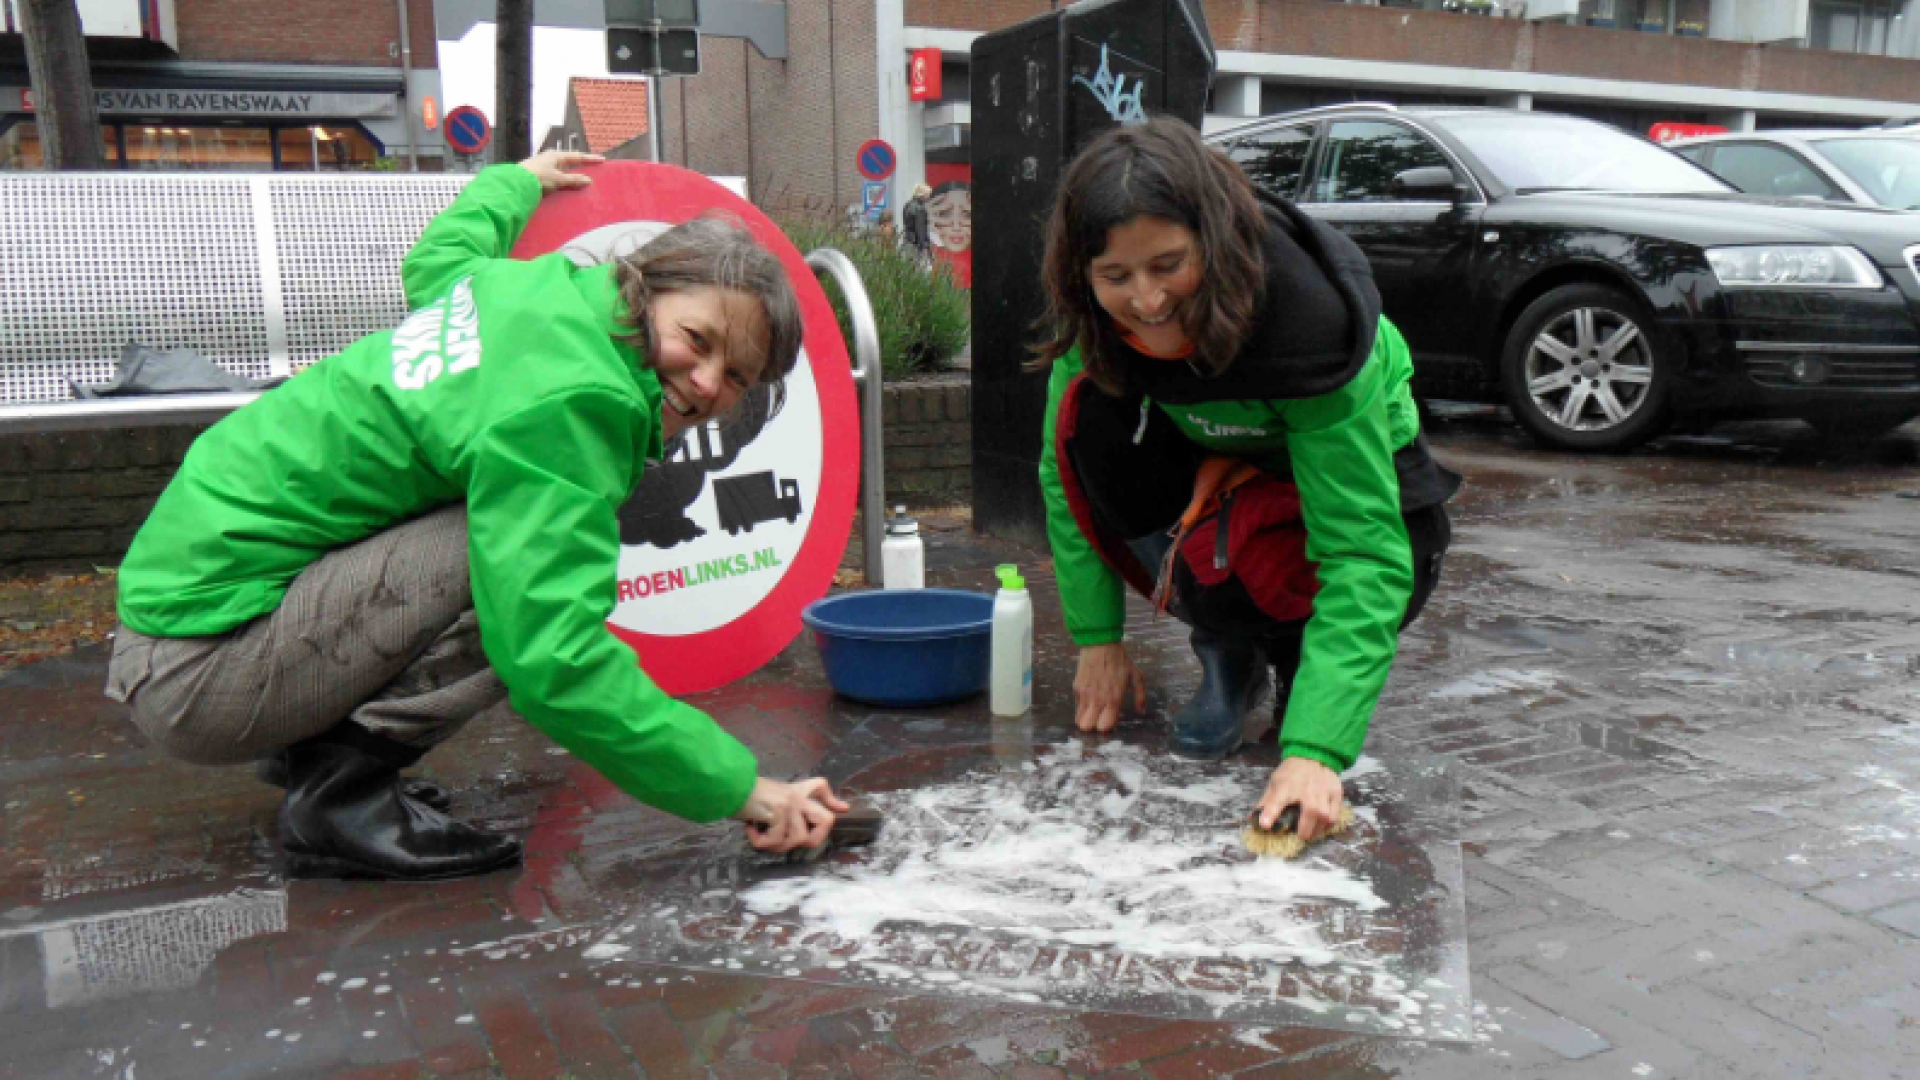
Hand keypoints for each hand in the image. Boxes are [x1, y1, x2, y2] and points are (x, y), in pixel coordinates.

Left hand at [517, 151, 604, 192]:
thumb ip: (573, 179)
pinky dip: (564, 180)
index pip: (577, 156)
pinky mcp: (539, 174)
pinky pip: (556, 176)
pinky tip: (566, 185)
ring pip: (562, 170)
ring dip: (572, 174)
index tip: (602, 160)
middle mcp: (550, 158)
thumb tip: (588, 180)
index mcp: (556, 155)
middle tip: (592, 168)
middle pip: (570, 162)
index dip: (590, 159)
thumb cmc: (539, 176)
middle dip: (581, 165)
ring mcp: (544, 166)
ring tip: (581, 179)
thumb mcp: (558, 179)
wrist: (518, 182)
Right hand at [733, 776, 848, 853]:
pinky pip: (776, 839)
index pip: (820, 787)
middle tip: (793, 842)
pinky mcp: (778, 811)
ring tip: (762, 837)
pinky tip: (750, 830)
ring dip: (777, 846)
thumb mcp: (767, 797)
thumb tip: (791, 822)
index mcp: (794, 791)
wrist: (727, 785)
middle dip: (814, 840)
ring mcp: (789, 804)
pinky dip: (760, 842)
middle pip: (826, 820)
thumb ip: (782, 808)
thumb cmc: (743, 794)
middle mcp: (796, 797)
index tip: (841, 808)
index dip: (833, 801)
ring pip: (798, 838)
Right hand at [1073, 643, 1145, 732]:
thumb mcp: (1136, 676)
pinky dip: (1082, 709)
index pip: (1105, 726)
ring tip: (1094, 713)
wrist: (1100, 644)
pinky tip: (1090, 701)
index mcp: (1113, 699)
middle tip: (1101, 719)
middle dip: (1094, 726)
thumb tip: (1142, 711)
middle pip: (1088, 727)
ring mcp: (1085, 695)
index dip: (1108, 727)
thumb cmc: (1120, 660)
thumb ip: (1140, 696)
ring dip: (1087, 720)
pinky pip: (1077, 708)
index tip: (1111, 721)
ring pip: (1079, 721)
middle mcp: (1097, 700)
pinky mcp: (1076, 689)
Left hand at [1253, 757, 1344, 843]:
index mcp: (1285, 787)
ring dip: (1317, 830)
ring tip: (1311, 834)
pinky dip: (1328, 825)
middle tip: (1301, 836)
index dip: (1269, 814)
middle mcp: (1306, 790)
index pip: (1276, 802)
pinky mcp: (1336, 794)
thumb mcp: (1275, 783)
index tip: (1264, 825)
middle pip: (1310, 813)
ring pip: (1325, 817)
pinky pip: (1334, 815)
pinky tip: (1322, 826)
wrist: (1314, 754)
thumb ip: (1265, 802)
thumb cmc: (1292, 772)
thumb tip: (1251, 819)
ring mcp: (1323, 792)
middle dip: (1305, 830)